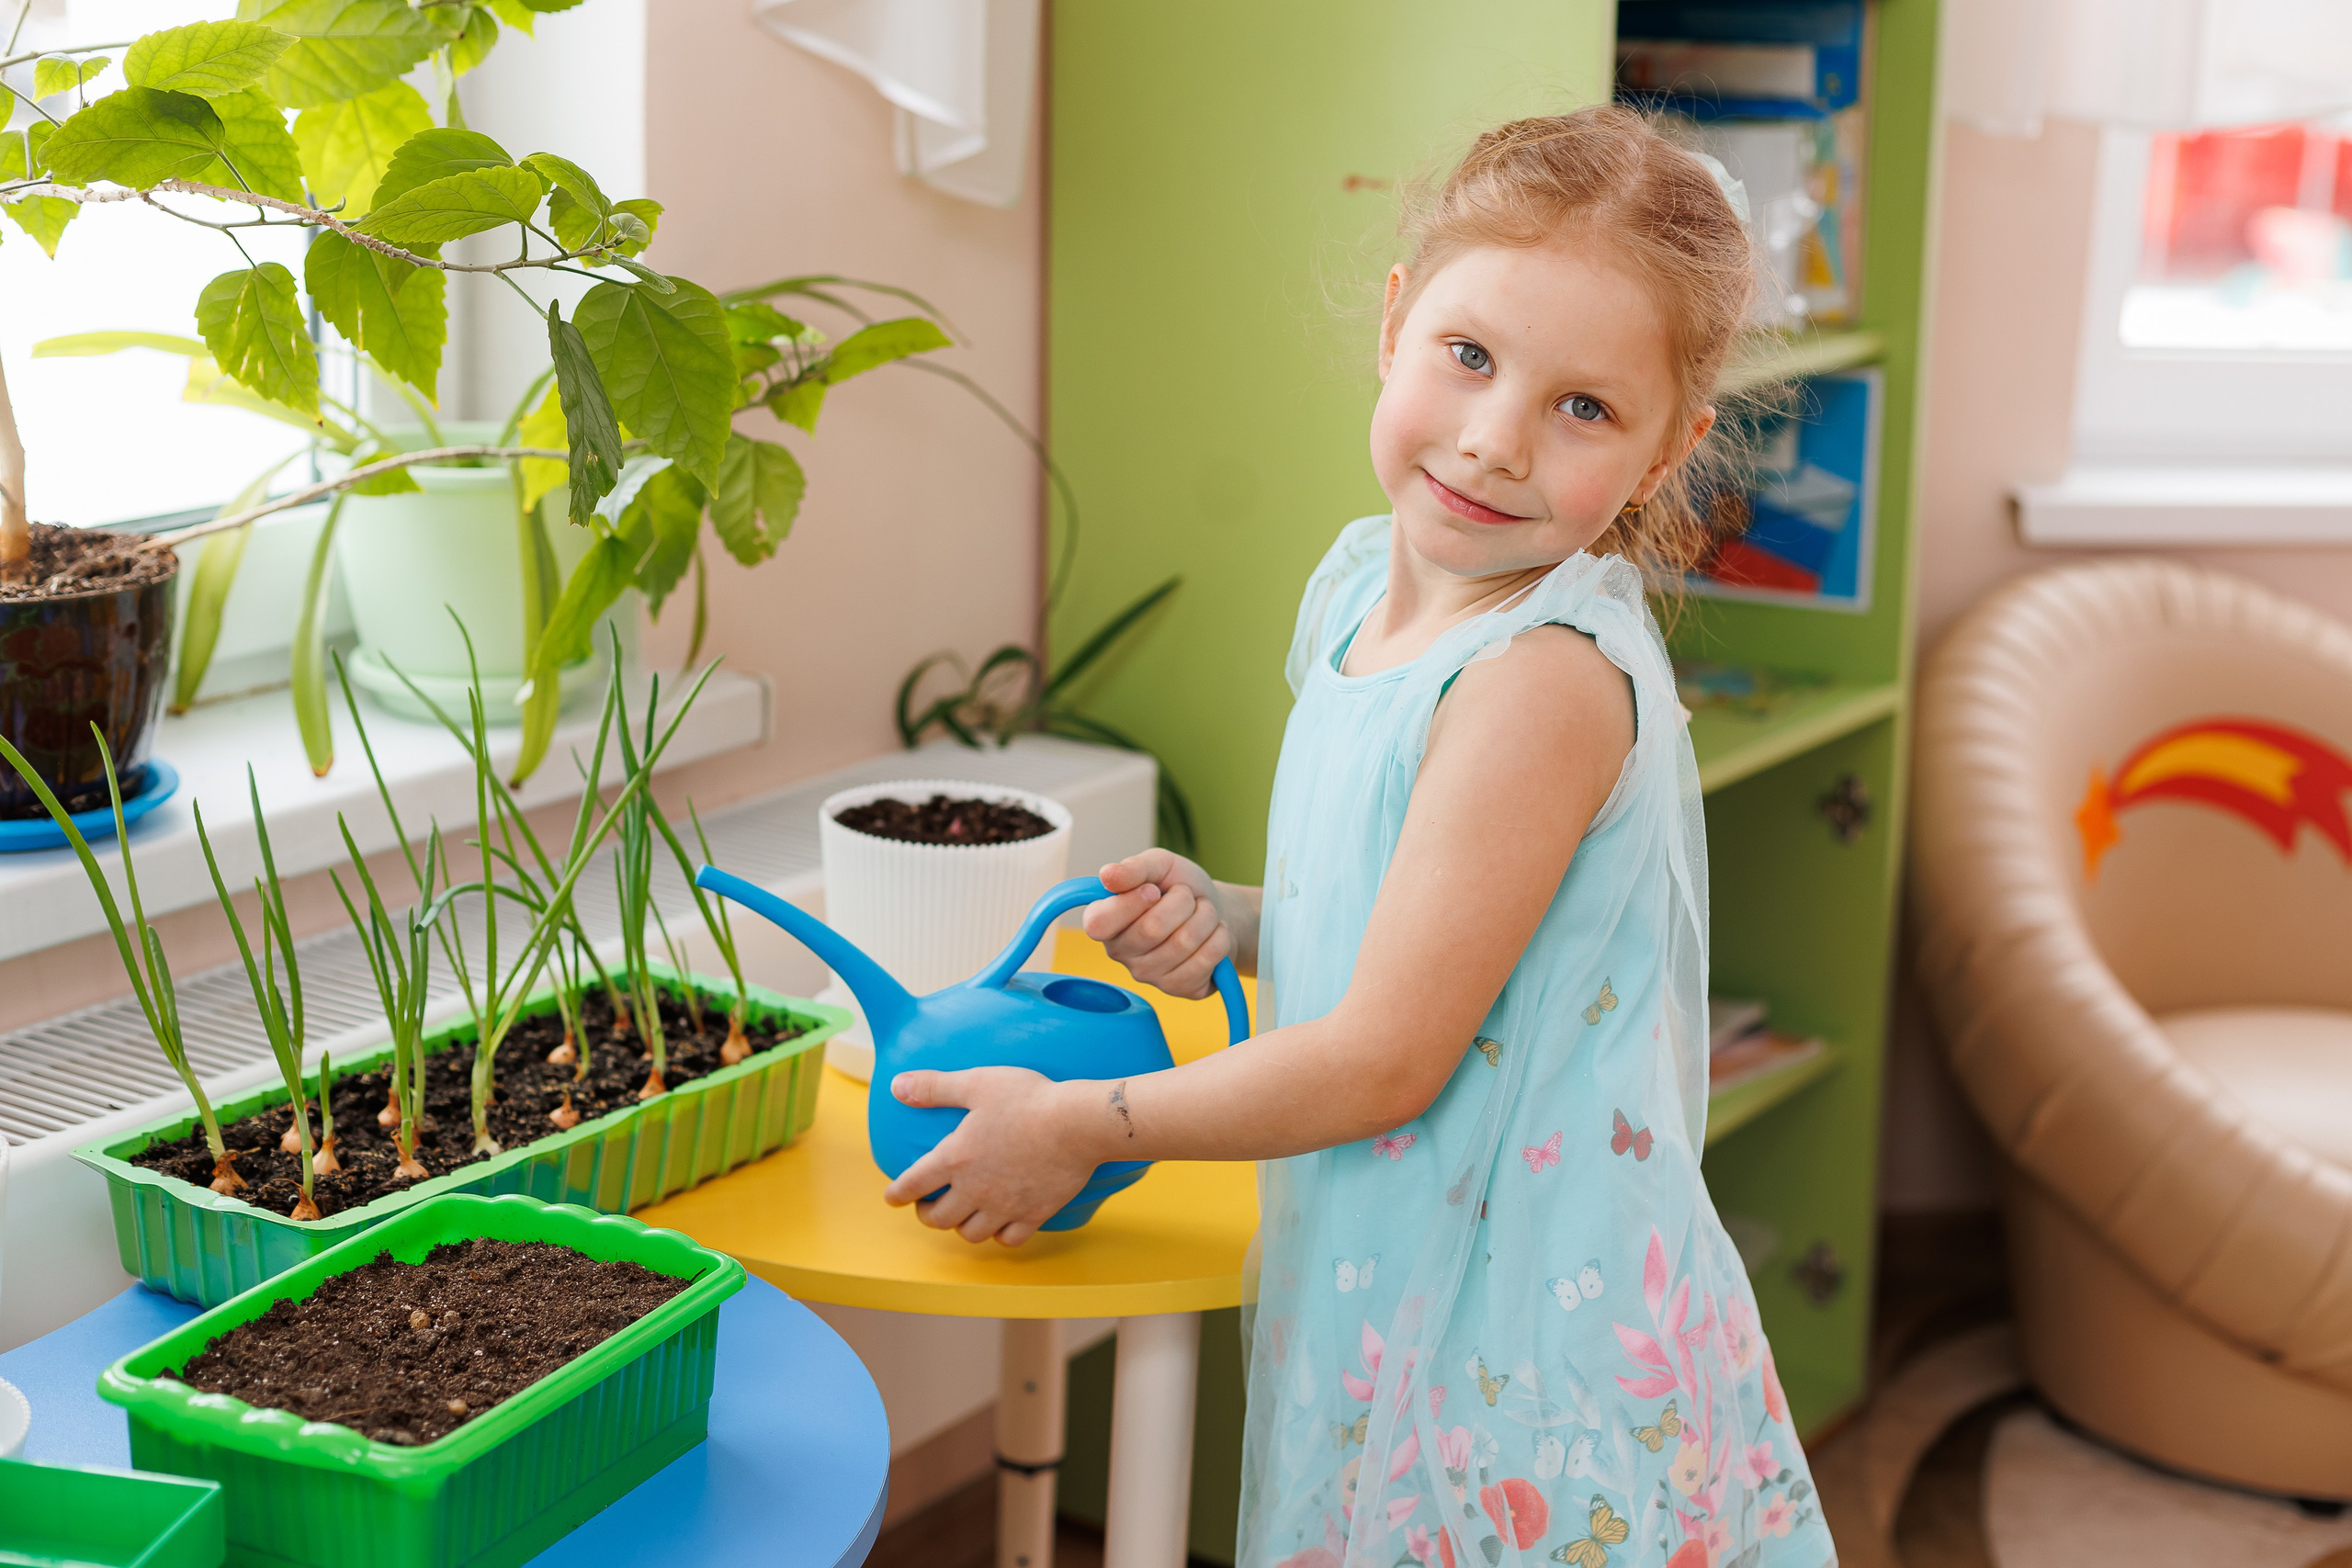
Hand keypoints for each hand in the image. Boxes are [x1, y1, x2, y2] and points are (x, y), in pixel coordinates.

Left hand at [881, 1067, 1103, 1245]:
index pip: (913, 1184)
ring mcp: (1005, 1206)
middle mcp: (975, 1190)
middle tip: (929, 1205)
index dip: (897, 1194)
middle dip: (927, 1214)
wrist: (1079, 1123)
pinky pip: (1009, 1239)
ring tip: (963, 1215)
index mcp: (955, 1159)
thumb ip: (934, 1087)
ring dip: (961, 1227)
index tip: (892, 1198)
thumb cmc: (1028, 1099)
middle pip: (939, 1219)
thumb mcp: (977, 1083)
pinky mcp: (1034, 1214)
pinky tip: (1000, 1224)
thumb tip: (896, 1085)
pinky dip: (999, 1235)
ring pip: (971, 1234)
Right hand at [1082, 849, 1231, 999]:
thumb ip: (1133, 868)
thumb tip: (1107, 875)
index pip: (1099, 923)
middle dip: (1182, 901)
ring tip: (1204, 912)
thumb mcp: (1159, 865)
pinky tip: (1213, 932)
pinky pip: (1205, 960)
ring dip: (1205, 916)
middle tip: (1187, 897)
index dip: (1132, 902)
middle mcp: (1119, 952)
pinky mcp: (1176, 988)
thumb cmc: (1180, 886)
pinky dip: (1219, 937)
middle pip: (1152, 929)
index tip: (1153, 889)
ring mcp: (1147, 975)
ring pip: (1183, 943)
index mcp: (1103, 919)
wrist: (1215, 909)